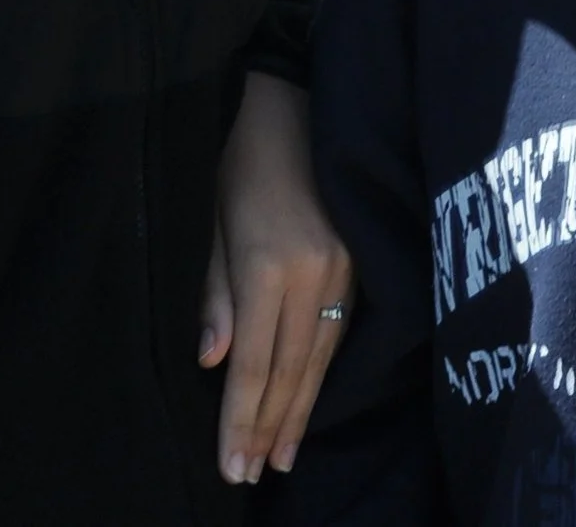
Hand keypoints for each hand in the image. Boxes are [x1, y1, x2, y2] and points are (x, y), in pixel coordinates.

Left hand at [197, 70, 353, 484]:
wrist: (300, 100)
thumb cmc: (244, 160)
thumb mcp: (215, 223)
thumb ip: (215, 294)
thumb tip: (214, 363)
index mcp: (267, 265)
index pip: (253, 365)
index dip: (241, 421)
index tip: (232, 467)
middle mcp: (311, 273)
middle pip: (290, 371)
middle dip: (270, 428)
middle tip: (255, 475)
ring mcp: (343, 267)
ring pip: (319, 358)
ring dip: (299, 411)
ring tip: (284, 456)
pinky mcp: (361, 260)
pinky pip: (338, 331)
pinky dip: (322, 374)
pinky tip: (311, 399)